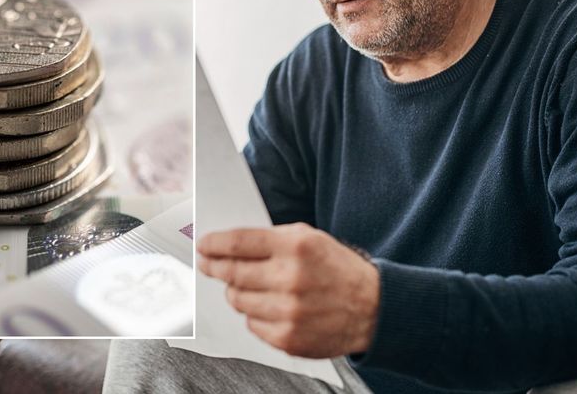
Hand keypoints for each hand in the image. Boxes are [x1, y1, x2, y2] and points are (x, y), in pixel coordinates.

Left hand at [198, 223, 379, 357]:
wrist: (372, 309)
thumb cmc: (337, 270)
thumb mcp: (310, 239)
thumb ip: (271, 239)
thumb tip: (229, 245)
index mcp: (296, 247)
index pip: (239, 243)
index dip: (214, 244)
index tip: (203, 245)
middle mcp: (291, 278)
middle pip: (232, 273)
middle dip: (215, 268)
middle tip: (209, 265)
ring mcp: (289, 312)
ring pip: (238, 300)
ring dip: (237, 293)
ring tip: (252, 287)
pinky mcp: (288, 338)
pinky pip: (251, 324)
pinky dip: (255, 314)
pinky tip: (271, 307)